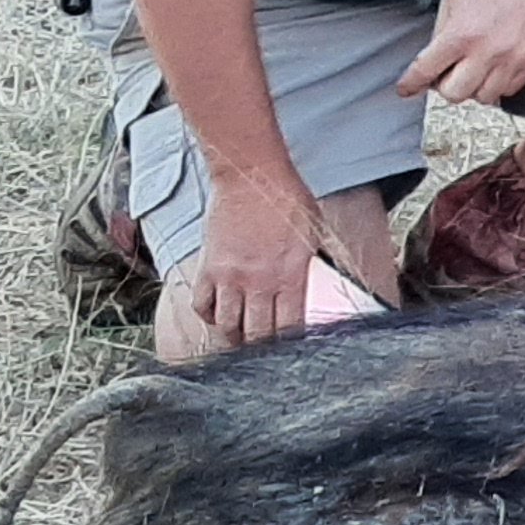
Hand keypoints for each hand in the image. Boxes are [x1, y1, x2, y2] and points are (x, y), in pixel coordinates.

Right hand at [186, 170, 324, 348]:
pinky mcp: (209, 267)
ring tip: (239, 337)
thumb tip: (321, 286)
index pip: (291, 327)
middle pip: (258, 334)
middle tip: (262, 349)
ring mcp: (232, 277)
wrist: (252, 175)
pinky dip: (209, 315)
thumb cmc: (287, 198)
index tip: (288, 347)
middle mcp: (260, 282)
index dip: (290, 342)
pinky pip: (203, 304)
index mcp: (291, 276)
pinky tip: (217, 313)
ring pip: (227, 326)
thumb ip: (311, 265)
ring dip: (234, 336)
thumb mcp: (314, 233)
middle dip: (261, 347)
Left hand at [400, 0, 524, 106]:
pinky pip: (508, 90)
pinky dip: (497, 83)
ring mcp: (512, 60)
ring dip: (473, 86)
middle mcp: (487, 52)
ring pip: (483, 98)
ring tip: (474, 67)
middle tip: (447, 70)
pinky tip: (494, 66)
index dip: (410, 83)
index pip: (426, 71)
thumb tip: (434, 60)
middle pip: (454, 94)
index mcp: (461, 33)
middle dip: (445, 84)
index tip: (406, 88)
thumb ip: (441, 31)